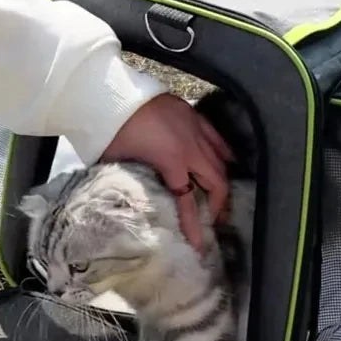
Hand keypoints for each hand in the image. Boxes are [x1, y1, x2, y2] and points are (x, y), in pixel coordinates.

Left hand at [101, 93, 231, 251]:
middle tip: (215, 220)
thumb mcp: (119, 165)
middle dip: (218, 204)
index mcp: (172, 161)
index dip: (194, 225)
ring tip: (221, 195)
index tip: (199, 245)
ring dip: (222, 180)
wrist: (112, 95)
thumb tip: (135, 202)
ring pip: (221, 160)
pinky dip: (225, 152)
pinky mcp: (193, 115)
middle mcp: (191, 147)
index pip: (188, 201)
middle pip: (215, 181)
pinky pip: (217, 137)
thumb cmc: (111, 131)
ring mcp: (195, 129)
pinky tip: (228, 160)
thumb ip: (134, 184)